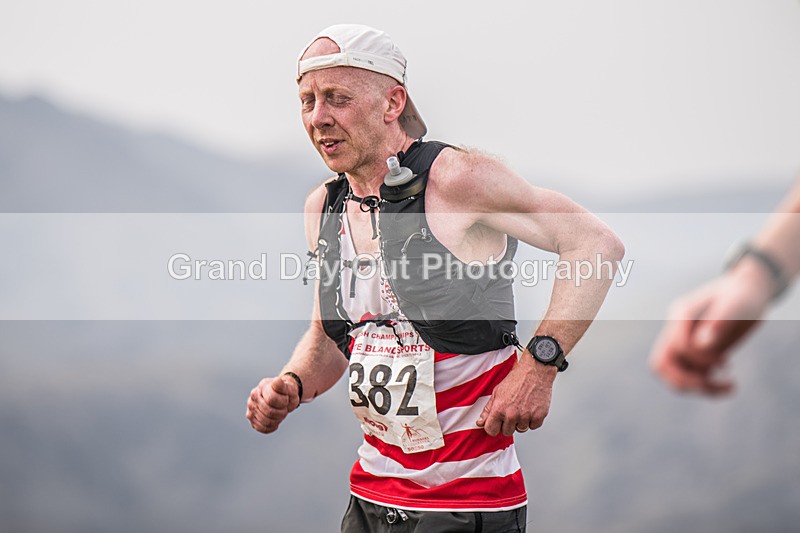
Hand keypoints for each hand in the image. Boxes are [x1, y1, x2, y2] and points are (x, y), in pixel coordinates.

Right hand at [246, 375, 300, 433]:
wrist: (283, 398)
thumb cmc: (287, 393)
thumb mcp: (289, 388)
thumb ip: (283, 386)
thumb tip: (277, 381)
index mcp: (263, 386)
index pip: (272, 399)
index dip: (283, 402)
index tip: (286, 399)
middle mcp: (253, 396)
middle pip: (269, 412)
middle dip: (281, 412)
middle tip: (284, 408)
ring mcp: (251, 407)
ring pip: (265, 421)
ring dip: (277, 420)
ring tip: (279, 413)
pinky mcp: (251, 418)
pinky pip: (261, 428)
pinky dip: (271, 427)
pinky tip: (275, 421)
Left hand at [476, 354, 556, 436]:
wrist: (535, 371)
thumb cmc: (516, 379)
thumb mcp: (497, 392)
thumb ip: (488, 409)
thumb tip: (480, 422)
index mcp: (499, 409)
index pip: (491, 430)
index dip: (493, 427)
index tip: (496, 423)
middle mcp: (512, 415)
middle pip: (507, 432)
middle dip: (508, 424)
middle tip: (512, 411)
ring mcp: (526, 416)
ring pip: (521, 429)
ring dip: (521, 421)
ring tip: (522, 407)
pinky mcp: (539, 416)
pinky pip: (533, 426)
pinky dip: (533, 420)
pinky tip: (531, 408)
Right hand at [650, 262, 772, 395]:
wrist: (748, 292)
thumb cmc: (742, 294)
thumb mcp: (736, 305)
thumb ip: (718, 322)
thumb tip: (702, 344)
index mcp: (680, 315)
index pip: (676, 346)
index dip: (698, 359)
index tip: (725, 362)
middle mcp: (677, 331)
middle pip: (661, 364)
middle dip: (685, 381)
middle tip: (711, 384)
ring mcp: (685, 344)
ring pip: (673, 375)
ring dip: (697, 387)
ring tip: (728, 387)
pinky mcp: (697, 355)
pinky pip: (691, 378)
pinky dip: (708, 388)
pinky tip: (730, 386)